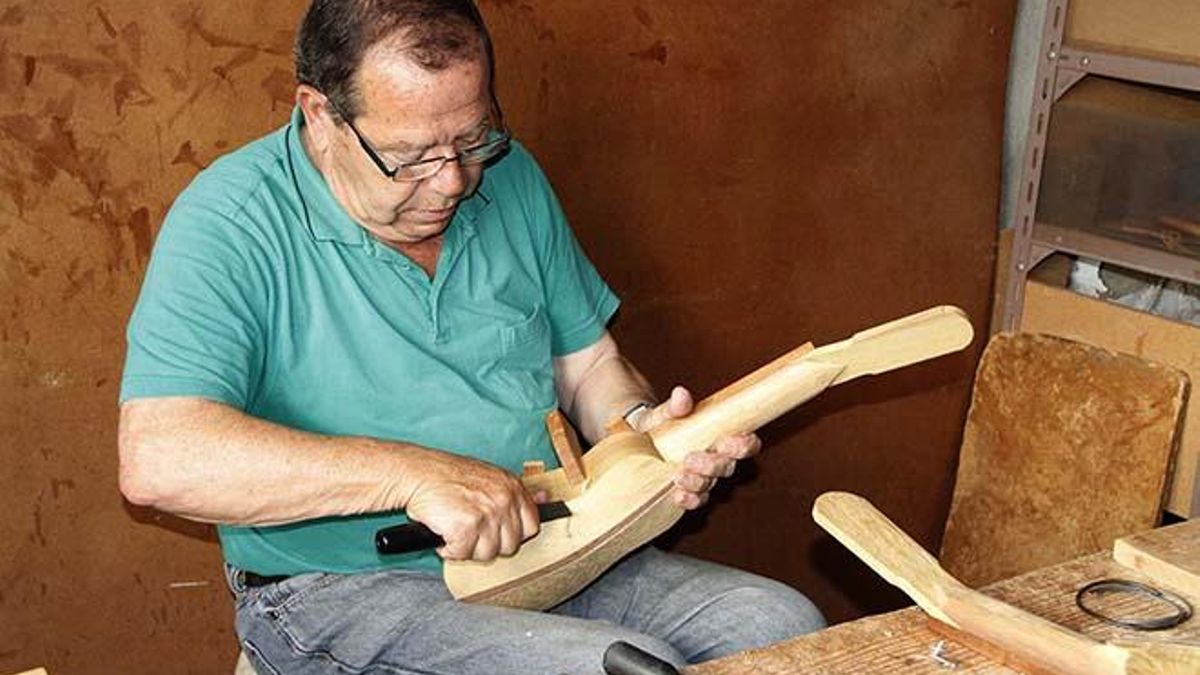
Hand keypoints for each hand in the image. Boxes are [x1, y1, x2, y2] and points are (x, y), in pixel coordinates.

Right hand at [401, 451, 540, 561]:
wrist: (416, 472)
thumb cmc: (447, 477)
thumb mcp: (489, 477)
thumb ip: (514, 493)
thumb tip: (546, 498)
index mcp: (512, 486)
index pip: (532, 526)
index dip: (512, 533)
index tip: (495, 530)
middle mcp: (504, 499)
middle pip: (510, 545)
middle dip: (487, 542)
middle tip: (468, 527)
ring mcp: (487, 513)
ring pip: (487, 553)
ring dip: (467, 546)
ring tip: (454, 526)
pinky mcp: (466, 526)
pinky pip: (463, 553)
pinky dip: (449, 549)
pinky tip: (443, 531)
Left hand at [636, 386, 762, 509]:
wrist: (641, 442)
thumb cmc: (662, 426)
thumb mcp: (666, 413)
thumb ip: (675, 406)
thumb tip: (681, 395)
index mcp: (720, 438)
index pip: (747, 444)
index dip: (744, 445)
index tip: (726, 441)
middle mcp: (716, 459)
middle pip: (727, 467)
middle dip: (712, 465)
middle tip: (690, 459)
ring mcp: (703, 477)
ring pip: (710, 484)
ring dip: (697, 482)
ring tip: (679, 475)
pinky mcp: (689, 491)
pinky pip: (696, 500)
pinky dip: (689, 500)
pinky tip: (678, 495)